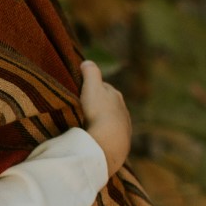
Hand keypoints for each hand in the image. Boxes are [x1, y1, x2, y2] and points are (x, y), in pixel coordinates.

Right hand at [79, 60, 131, 176]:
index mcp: (116, 95)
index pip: (104, 87)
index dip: (92, 88)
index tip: (81, 91)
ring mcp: (124, 127)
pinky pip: (111, 136)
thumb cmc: (98, 112)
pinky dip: (105, 135)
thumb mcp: (91, 87)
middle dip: (99, 105)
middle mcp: (123, 110)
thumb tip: (87, 62)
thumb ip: (90, 72)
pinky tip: (96, 138)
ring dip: (101, 122)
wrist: (109, 142)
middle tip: (83, 109)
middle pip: (109, 104)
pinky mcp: (122, 143)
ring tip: (88, 126)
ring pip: (111, 121)